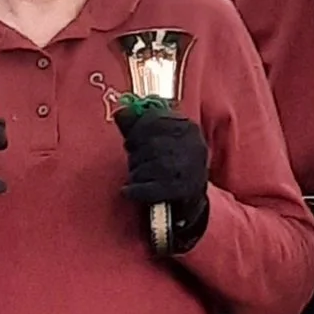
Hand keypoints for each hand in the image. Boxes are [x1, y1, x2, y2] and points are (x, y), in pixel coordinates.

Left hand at [116, 106, 210, 252]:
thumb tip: (119, 112)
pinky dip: (135, 190)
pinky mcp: (184, 191)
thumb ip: (138, 126)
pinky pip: (151, 188)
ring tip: (135, 176)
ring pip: (150, 166)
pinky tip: (127, 191)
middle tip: (134, 162)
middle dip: (135, 155)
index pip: (155, 119)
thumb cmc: (170, 165)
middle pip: (151, 144)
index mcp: (188, 128)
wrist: (191, 201)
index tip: (131, 142)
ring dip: (135, 173)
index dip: (136, 130)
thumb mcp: (158, 141)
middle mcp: (194, 146)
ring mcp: (190, 169)